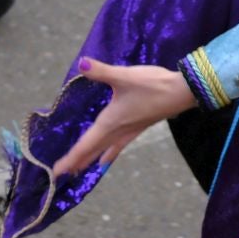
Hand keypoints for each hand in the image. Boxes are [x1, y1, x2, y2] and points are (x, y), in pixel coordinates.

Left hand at [52, 58, 195, 178]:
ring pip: (104, 150)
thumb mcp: (124, 76)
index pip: (85, 145)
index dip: (70, 158)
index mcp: (110, 122)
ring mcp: (129, 132)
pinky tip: (105, 160)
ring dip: (89, 159)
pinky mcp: (137, 128)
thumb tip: (82, 63)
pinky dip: (108, 155)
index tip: (56, 172)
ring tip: (77, 170)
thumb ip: (102, 71)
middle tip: (59, 174)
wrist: (182, 92)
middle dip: (76, 162)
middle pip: (92, 151)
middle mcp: (117, 131)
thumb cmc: (152, 85)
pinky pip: (117, 147)